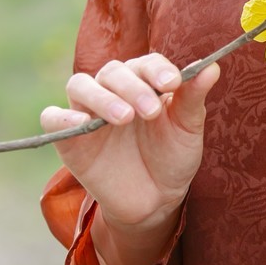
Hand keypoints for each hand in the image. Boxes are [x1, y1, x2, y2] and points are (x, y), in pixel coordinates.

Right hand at [39, 53, 219, 230]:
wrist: (155, 201)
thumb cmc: (172, 157)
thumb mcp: (187, 130)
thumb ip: (193, 98)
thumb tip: (213, 66)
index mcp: (143, 82)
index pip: (145, 63)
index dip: (157, 69)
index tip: (173, 84)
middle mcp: (113, 91)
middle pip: (112, 72)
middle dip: (133, 87)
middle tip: (151, 111)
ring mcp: (88, 113)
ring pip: (80, 85)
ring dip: (101, 97)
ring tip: (124, 117)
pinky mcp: (69, 139)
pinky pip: (52, 117)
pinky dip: (62, 116)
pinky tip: (81, 123)